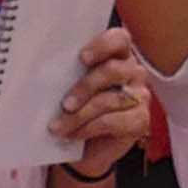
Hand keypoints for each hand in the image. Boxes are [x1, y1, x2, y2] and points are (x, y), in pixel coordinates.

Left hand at [49, 27, 155, 174]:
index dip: (103, 45)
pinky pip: (113, 121)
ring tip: (59, 126)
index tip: (82, 57)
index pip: (119, 39)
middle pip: (113, 70)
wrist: (85, 148)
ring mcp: (140, 96)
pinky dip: (89, 128)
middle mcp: (133, 72)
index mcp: (117, 55)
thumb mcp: (69, 87)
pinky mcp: (140, 120)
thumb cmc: (76, 109)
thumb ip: (67, 73)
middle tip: (65, 104)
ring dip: (80, 115)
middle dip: (85, 87)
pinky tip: (73, 134)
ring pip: (111, 99)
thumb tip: (46, 69)